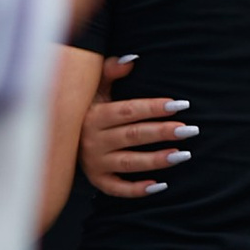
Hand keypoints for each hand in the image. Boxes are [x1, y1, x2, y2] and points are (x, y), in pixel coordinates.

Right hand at [79, 59, 195, 199]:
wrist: (60, 139)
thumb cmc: (87, 110)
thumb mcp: (94, 89)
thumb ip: (110, 72)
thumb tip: (132, 60)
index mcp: (94, 116)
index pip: (128, 111)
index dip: (153, 107)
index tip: (180, 105)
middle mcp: (93, 141)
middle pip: (133, 136)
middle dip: (162, 132)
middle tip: (189, 130)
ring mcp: (95, 163)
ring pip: (128, 163)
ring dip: (156, 160)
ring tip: (182, 155)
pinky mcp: (98, 181)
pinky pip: (117, 188)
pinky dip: (137, 190)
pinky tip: (159, 185)